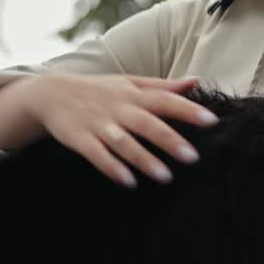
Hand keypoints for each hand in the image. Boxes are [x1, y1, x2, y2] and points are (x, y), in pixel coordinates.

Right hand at [22, 74, 217, 186]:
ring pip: (123, 142)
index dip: (188, 109)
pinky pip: (96, 155)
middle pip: (147, 124)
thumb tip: (196, 81)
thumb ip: (163, 86)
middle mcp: (118, 108)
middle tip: (193, 157)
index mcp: (134, 94)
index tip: (212, 120)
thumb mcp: (130, 83)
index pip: (166, 100)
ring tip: (166, 177)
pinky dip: (111, 167)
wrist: (51, 93)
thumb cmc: (100, 90)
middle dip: (170, 140)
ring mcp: (98, 124)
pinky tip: (128, 182)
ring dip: (143, 160)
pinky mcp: (80, 140)